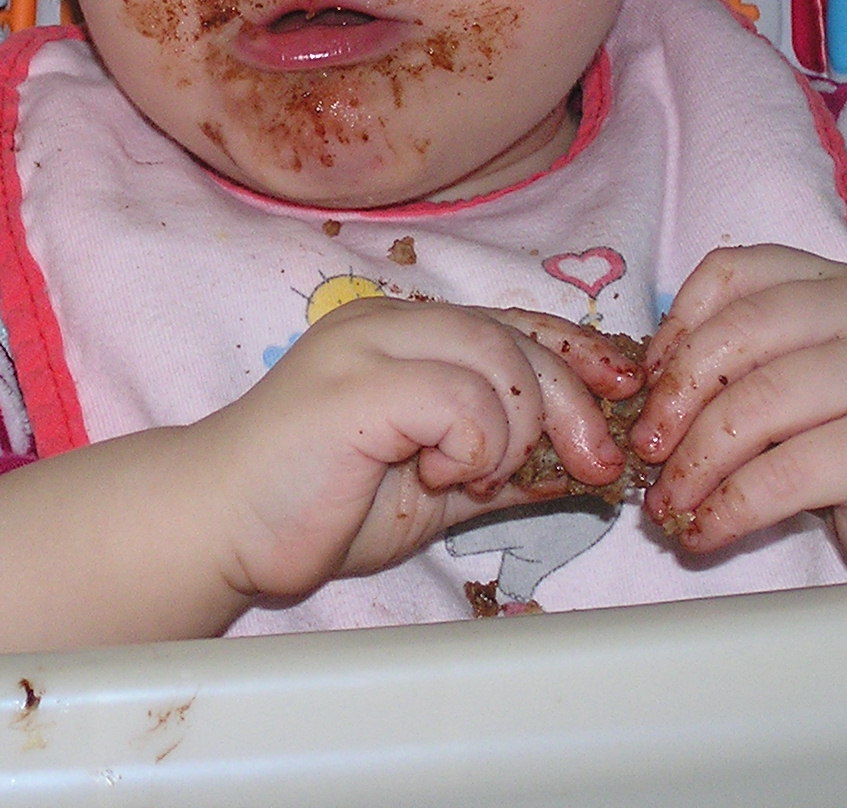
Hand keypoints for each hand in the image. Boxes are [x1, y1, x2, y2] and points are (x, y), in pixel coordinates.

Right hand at [194, 297, 642, 600]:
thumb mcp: (436, 485)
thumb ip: (503, 466)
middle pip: (518, 338)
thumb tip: (586, 468)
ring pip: (497, 359)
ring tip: (476, 480)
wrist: (220, 524)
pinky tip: (440, 477)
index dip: (579, 353)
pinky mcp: (358, 383)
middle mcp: (388, 322)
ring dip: (513, 433)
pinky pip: (461, 398)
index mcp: (404, 333)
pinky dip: (475, 445)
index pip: (514, 322)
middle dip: (572, 405)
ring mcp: (369, 344)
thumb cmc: (314, 505)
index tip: (626, 393)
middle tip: (595, 468)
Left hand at [631, 245, 846, 577]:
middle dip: (673, 400)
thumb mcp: (804, 377)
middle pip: (735, 336)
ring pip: (751, 408)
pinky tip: (706, 531)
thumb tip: (644, 391)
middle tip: (644, 450)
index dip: (676, 326)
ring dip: (693, 463)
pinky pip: (779, 476)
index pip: (733, 273)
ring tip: (668, 503)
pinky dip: (728, 509)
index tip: (646, 381)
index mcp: (836, 283)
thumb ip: (745, 362)